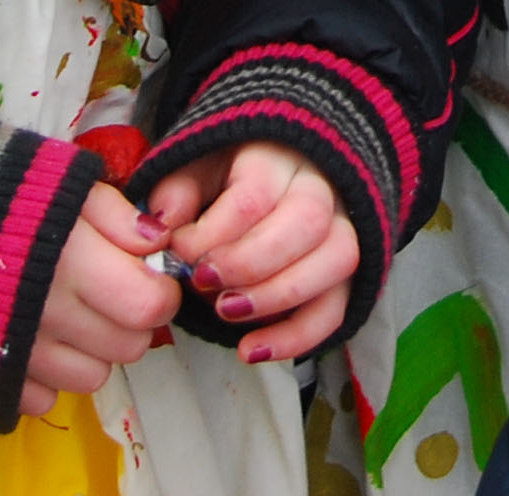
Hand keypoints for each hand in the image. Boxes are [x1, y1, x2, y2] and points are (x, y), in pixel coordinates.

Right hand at [22, 180, 185, 417]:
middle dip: (130, 320)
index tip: (147, 274)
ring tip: (67, 312)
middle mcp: (47, 317)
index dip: (159, 290)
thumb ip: (113, 212)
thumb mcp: (57, 178)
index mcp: (71, 262)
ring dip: (92, 350)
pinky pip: (45, 400)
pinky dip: (46, 376)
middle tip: (107, 291)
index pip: (149, 307)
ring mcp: (16, 355)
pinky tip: (31, 337)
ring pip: (92, 378)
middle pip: (129, 348)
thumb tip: (157, 242)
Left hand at [134, 140, 357, 364]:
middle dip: (251, 263)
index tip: (180, 252)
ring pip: (337, 259)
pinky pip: (337, 306)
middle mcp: (321, 188)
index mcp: (277, 158)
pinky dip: (298, 336)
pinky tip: (253, 350)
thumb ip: (178, 191)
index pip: (254, 197)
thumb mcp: (196, 170)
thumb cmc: (228, 180)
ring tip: (228, 314)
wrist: (274, 182)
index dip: (213, 234)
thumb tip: (163, 222)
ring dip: (278, 296)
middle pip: (307, 222)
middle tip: (204, 283)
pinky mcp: (345, 272)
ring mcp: (343, 228)